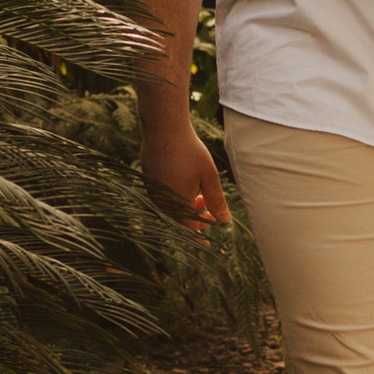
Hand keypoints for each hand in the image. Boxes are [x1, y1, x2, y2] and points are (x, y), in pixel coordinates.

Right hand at [141, 112, 231, 231]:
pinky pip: (163, 196)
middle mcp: (162, 202)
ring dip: (187, 206)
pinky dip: (176, 196)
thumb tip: (225, 221)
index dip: (200, 236)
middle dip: (196, 218)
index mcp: (178, 205)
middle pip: (180, 219)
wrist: (164, 129)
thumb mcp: (209, 177)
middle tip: (211, 211)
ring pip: (171, 207)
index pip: (190, 229)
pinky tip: (186, 182)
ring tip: (200, 193)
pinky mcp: (148, 180)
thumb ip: (217, 201)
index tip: (208, 244)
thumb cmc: (190, 152)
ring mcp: (153, 191)